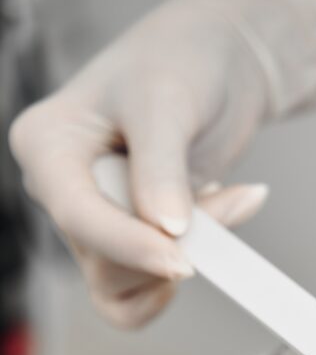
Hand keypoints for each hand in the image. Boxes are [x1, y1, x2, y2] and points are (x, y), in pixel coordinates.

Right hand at [9, 0, 315, 327]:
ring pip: (130, 285)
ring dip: (189, 256)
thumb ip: (161, 167)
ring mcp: (95, 223)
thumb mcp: (167, 101)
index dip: (130, 246)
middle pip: (105, 262)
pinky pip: (151, 290)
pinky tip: (223, 215)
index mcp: (48, 147)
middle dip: (171, 245)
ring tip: (227, 200)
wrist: (215, 68)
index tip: (182, 263)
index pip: (79, 216)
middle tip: (227, 199)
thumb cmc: (180, 64)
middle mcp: (61, 191)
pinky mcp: (130, 243)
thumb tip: (164, 229)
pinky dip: (195, 264)